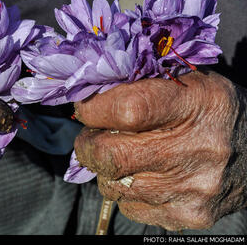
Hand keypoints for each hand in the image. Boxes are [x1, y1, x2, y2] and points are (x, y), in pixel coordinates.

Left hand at [73, 70, 246, 230]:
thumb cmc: (210, 111)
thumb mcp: (184, 82)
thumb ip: (137, 84)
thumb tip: (87, 97)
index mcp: (196, 103)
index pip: (126, 110)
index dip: (94, 110)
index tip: (86, 109)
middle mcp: (197, 149)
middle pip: (111, 156)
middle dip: (87, 145)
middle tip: (91, 136)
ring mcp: (192, 189)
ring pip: (112, 186)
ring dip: (106, 169)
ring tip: (124, 154)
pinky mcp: (188, 215)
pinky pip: (129, 207)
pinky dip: (125, 191)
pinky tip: (145, 176)